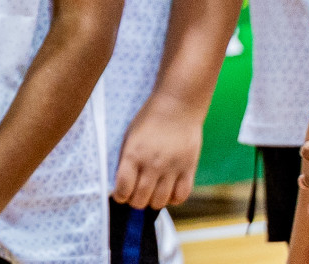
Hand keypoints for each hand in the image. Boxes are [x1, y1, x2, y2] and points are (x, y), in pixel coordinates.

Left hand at [113, 94, 204, 208]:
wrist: (177, 107)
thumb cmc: (149, 120)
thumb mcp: (129, 136)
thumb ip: (126, 160)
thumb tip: (122, 183)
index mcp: (133, 154)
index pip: (123, 187)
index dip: (120, 196)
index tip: (120, 195)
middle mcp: (152, 164)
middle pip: (141, 199)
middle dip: (135, 202)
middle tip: (135, 197)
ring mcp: (172, 168)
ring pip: (160, 201)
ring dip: (153, 202)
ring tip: (151, 195)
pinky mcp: (189, 168)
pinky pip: (182, 195)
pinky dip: (174, 200)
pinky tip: (168, 193)